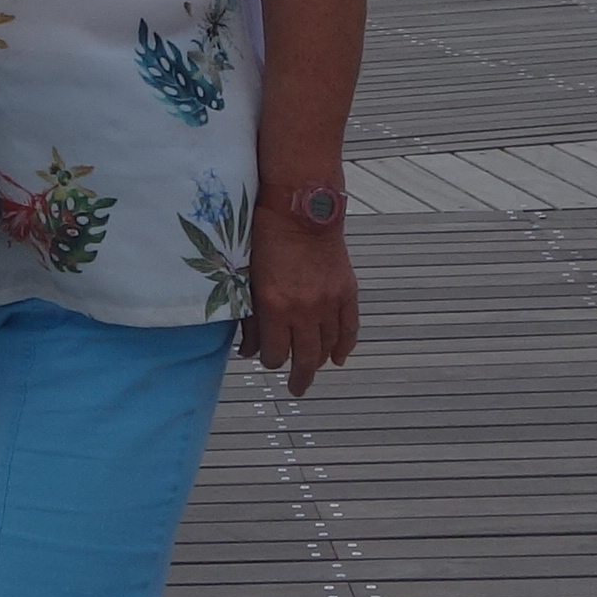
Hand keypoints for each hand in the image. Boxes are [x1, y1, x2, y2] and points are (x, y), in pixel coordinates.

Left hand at [243, 205, 358, 396]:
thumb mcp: (249, 278)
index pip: (275, 354)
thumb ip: (250, 317)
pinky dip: (346, 345)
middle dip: (299, 377)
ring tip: (314, 370)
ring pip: (328, 346)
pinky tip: (340, 357)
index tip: (267, 360)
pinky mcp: (346, 291)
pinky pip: (349, 327)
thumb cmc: (267, 237)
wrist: (301, 208)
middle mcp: (304, 310)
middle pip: (305, 358)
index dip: (270, 361)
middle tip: (296, 388)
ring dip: (320, 361)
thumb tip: (247, 349)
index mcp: (276, 307)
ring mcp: (329, 302)